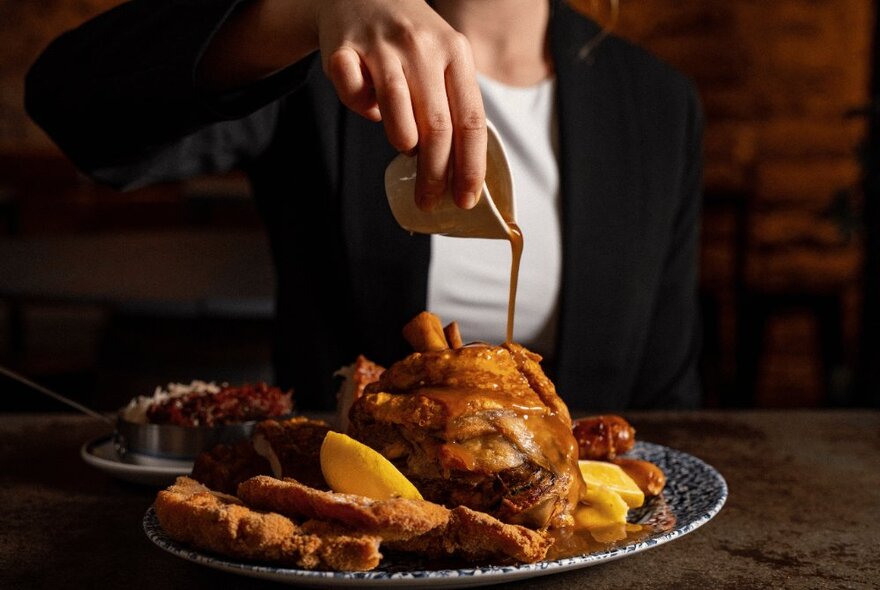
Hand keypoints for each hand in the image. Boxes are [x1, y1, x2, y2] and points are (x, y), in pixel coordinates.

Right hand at [313, 0, 486, 209]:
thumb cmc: (409, 42)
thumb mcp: (442, 60)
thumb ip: (451, 105)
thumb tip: (457, 171)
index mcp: (456, 52)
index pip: (472, 120)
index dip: (470, 166)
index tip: (466, 199)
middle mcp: (422, 47)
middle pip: (437, 127)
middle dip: (435, 174)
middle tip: (429, 199)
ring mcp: (381, 46)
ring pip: (397, 114)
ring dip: (403, 142)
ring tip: (404, 146)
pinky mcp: (343, 49)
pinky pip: (353, 96)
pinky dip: (360, 109)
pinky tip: (367, 102)